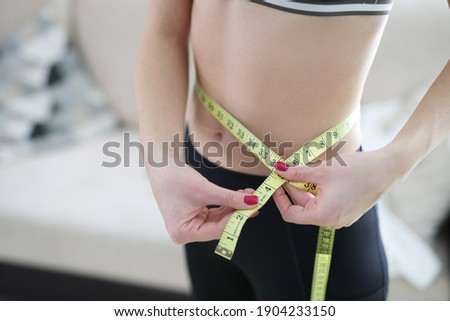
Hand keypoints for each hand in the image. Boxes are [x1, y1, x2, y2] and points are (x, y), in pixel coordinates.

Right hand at [147, 162, 258, 242]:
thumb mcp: (205, 189)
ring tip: (249, 195)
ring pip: (219, 219)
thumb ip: (229, 197)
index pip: (216, 230)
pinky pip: (214, 213)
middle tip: (254, 201)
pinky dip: (226, 204)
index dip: (236, 219)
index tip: (253, 209)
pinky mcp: (194, 215)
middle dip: (236, 213)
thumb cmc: (175, 178)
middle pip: (219, 226)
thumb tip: (253, 202)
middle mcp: (186, 232)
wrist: (161, 165)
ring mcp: (190, 225)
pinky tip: (239, 196)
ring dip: (233, 207)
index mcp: (183, 232)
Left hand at [273, 149, 393, 228]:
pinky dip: (318, 192)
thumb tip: (278, 170)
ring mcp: (341, 218)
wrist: (388, 169)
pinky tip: (319, 176)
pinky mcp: (348, 211)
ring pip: (314, 205)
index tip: (276, 183)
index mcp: (323, 216)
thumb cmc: (357, 170)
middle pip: (302, 209)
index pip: (290, 215)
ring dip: (305, 189)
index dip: (279, 199)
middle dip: (293, 190)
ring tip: (305, 170)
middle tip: (287, 171)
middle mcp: (332, 222)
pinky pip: (326, 204)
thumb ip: (297, 173)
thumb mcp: (322, 170)